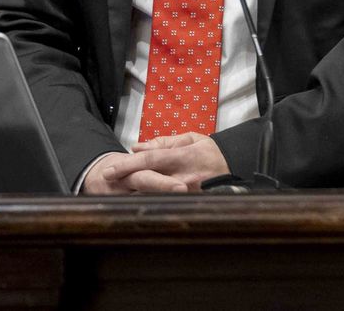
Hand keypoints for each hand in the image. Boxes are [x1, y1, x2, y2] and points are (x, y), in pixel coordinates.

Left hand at [85, 133, 230, 193]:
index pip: (150, 160)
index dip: (128, 165)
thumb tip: (137, 147)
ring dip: (135, 192)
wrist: (237, 171)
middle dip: (125, 181)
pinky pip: (165, 203)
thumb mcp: (191, 138)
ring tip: (117, 190)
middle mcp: (182, 177)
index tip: (109, 171)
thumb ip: (163, 142)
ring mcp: (187, 194)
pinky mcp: (190, 205)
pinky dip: (150, 201)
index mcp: (182, 157)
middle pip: (148, 180)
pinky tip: (137, 199)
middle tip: (106, 182)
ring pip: (155, 194)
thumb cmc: (210, 153)